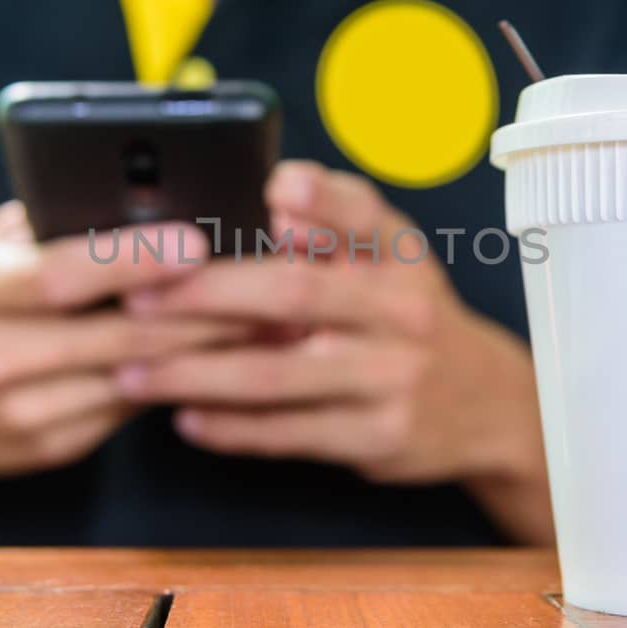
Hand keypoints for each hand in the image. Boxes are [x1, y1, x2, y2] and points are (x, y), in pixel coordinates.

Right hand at [0, 202, 243, 489]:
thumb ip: (43, 224)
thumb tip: (133, 186)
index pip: (62, 276)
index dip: (134, 259)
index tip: (199, 241)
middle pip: (119, 335)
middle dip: (204, 309)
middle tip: (271, 282)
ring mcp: (23, 414)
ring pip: (139, 380)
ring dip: (211, 351)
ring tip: (271, 320)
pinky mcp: (50, 449)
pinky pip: (130, 411)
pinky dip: (182, 381)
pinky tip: (227, 359)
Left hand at [116, 162, 550, 539]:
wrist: (493, 407)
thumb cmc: (414, 322)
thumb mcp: (397, 262)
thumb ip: (338, 226)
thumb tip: (274, 196)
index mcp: (401, 259)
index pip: (364, 216)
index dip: (321, 201)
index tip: (273, 189)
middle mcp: (402, 314)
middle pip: (296, 294)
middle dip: (209, 294)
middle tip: (139, 296)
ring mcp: (392, 380)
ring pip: (277, 375)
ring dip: (197, 374)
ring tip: (133, 372)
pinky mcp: (379, 438)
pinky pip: (290, 433)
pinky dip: (232, 428)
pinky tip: (186, 418)